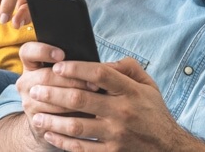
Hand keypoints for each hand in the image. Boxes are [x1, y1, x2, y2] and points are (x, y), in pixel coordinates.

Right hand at [14, 42, 91, 146]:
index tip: (61, 55)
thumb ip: (82, 64)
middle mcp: (25, 82)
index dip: (43, 51)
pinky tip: (87, 114)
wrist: (55, 122)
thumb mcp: (70, 74)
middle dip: (71, 79)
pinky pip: (53, 118)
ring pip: (50, 98)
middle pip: (44, 77)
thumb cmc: (69, 89)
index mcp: (31, 64)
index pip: (28, 51)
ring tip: (95, 98)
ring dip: (74, 98)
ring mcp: (28, 102)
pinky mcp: (35, 121)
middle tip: (94, 83)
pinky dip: (71, 115)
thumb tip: (112, 66)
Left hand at [27, 58, 204, 150]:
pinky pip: (81, 148)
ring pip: (76, 126)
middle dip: (53, 93)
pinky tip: (50, 134)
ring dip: (52, 120)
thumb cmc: (153, 112)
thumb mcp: (148, 85)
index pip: (99, 75)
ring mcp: (116, 135)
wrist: (169, 147)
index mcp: (130, 91)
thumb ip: (127, 68)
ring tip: (36, 115)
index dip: (76, 69)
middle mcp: (122, 112)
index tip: (57, 66)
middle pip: (80, 99)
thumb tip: (101, 62)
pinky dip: (62, 141)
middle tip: (35, 89)